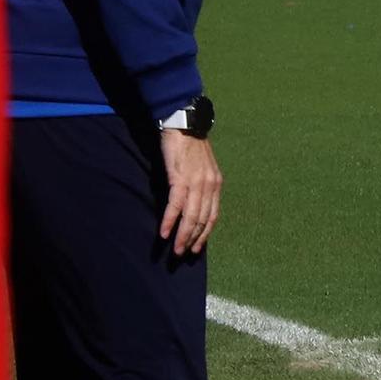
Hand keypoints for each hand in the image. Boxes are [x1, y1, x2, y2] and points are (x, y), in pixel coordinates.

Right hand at [158, 132, 221, 255]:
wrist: (183, 124)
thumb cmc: (190, 146)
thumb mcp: (202, 167)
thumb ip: (201, 185)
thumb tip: (194, 204)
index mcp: (216, 184)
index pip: (213, 216)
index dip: (205, 234)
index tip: (196, 248)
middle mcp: (210, 185)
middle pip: (202, 220)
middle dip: (193, 240)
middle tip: (183, 255)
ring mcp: (196, 182)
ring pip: (191, 216)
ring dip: (182, 236)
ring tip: (175, 250)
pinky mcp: (180, 178)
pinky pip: (176, 205)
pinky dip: (170, 221)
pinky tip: (164, 233)